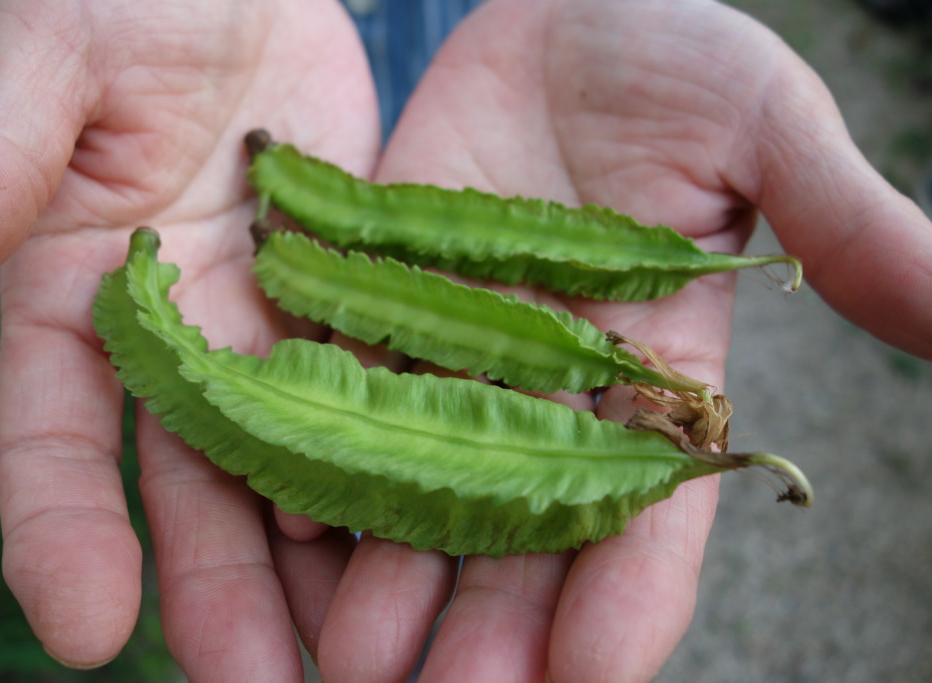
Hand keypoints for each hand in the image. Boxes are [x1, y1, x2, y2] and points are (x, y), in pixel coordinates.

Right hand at [0, 0, 380, 676]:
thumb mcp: (53, 63)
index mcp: (82, 303)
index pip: (60, 441)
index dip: (63, 532)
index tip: (81, 629)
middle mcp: (179, 341)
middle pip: (193, 485)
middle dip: (215, 590)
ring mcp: (276, 330)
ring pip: (295, 465)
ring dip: (318, 564)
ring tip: (355, 657)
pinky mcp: (357, 304)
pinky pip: (386, 394)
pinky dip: (406, 464)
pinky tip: (440, 534)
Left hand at [285, 1, 931, 681]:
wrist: (553, 7)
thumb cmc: (669, 53)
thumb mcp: (764, 123)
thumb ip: (840, 223)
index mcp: (655, 371)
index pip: (646, 511)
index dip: (623, 598)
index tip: (589, 680)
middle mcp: (548, 386)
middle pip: (521, 529)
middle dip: (490, 624)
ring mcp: (457, 352)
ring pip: (424, 486)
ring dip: (392, 574)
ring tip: (355, 658)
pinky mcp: (378, 302)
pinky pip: (347, 395)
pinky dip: (319, 457)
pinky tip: (291, 529)